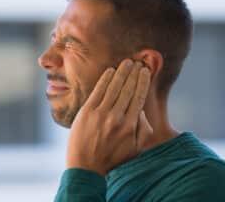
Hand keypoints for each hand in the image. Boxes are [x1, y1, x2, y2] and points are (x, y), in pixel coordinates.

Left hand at [66, 59, 152, 175]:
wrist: (85, 168)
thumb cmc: (112, 159)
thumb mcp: (135, 150)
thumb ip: (143, 130)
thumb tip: (141, 110)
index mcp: (130, 126)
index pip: (139, 97)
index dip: (142, 82)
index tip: (145, 71)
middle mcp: (116, 117)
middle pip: (128, 89)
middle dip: (134, 73)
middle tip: (137, 62)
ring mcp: (100, 113)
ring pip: (114, 87)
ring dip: (122, 72)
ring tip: (127, 62)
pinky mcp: (87, 112)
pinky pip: (98, 90)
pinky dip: (105, 79)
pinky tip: (110, 70)